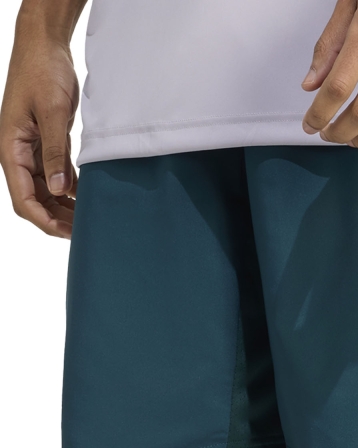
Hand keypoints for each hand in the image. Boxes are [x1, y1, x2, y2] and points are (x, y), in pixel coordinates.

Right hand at [0, 25, 78, 238]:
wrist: (45, 46)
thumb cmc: (43, 72)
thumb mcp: (53, 113)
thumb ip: (56, 152)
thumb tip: (60, 190)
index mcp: (11, 149)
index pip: (23, 198)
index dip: (44, 220)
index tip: (66, 234)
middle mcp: (19, 154)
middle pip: (35, 199)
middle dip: (56, 219)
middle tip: (84, 233)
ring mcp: (33, 150)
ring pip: (47, 190)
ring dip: (65, 207)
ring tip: (88, 221)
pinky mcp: (48, 144)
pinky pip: (58, 175)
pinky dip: (71, 189)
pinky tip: (88, 199)